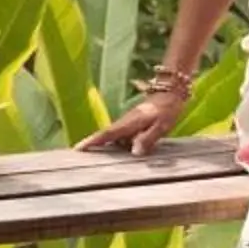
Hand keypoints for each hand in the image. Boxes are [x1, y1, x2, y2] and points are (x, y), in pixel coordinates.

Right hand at [77, 69, 192, 156]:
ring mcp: (128, 121)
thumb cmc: (167, 110)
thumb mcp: (161, 126)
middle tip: (78, 154)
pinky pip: (121, 134)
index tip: (78, 148)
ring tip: (93, 155)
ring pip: (114, 135)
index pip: (108, 134)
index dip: (93, 142)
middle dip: (92, 143)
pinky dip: (115, 141)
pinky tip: (118, 149)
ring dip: (103, 143)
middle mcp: (125, 122)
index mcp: (130, 123)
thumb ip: (147, 139)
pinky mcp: (133, 121)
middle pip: (106, 135)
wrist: (171, 92)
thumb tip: (134, 153)